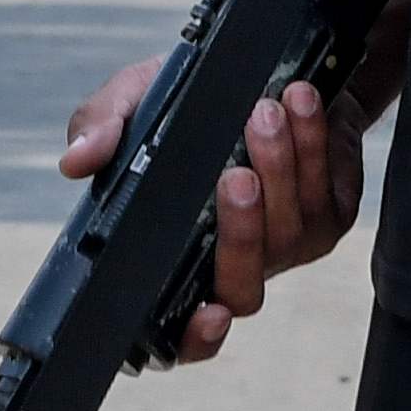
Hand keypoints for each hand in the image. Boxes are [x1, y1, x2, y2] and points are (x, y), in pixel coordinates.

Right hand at [59, 56, 364, 364]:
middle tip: (235, 172)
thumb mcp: (133, 104)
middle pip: (244, 286)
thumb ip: (101, 129)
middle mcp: (234, 266)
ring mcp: (289, 247)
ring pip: (289, 232)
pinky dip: (314, 145)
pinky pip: (325, 194)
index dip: (195, 339)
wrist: (262, 71)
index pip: (182, 332)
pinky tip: (302, 104)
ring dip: (281, 168)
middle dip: (242, 230)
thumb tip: (78, 160)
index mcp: (179, 259)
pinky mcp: (331, 216)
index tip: (207, 315)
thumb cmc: (188, 107)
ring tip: (266, 111)